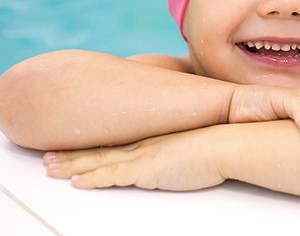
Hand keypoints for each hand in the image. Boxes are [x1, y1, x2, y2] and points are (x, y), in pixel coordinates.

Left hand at [44, 128, 221, 190]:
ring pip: (98, 162)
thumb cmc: (224, 142)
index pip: (116, 142)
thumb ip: (185, 147)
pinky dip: (93, 179)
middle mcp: (144, 144)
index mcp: (155, 137)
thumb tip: (185, 153)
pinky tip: (78, 183)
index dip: (92, 145)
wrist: (230, 143)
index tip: (73, 146)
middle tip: (48, 158)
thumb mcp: (200, 142)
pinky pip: (113, 176)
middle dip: (71, 155)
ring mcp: (144, 156)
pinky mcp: (147, 171)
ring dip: (72, 166)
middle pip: (100, 150)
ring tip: (51, 169)